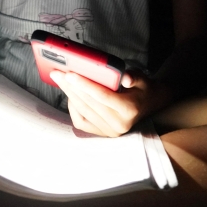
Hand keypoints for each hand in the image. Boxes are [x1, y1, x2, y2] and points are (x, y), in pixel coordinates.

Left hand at [50, 68, 167, 136]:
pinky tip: (70, 94)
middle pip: (88, 102)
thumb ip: (134, 76)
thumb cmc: (142, 89)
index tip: (69, 73)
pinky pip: (81, 121)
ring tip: (60, 80)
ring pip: (82, 110)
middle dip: (71, 86)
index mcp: (129, 109)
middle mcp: (118, 124)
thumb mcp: (143, 79)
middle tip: (57, 72)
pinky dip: (73, 108)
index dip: (85, 84)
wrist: (149, 107)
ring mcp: (109, 131)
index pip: (102, 96)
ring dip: (69, 94)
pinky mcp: (102, 133)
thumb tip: (125, 78)